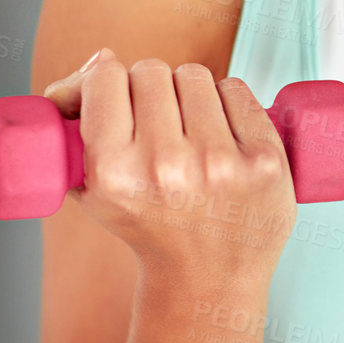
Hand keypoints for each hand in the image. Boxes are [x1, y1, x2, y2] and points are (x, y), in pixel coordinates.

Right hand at [42, 48, 297, 286]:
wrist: (208, 281)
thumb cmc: (151, 229)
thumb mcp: (96, 194)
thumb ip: (78, 132)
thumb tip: (96, 62)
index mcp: (114, 172)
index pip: (105, 78)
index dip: (104, 77)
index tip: (110, 92)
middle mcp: (166, 165)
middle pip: (152, 72)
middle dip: (150, 88)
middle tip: (156, 119)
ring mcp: (220, 162)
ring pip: (195, 76)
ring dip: (189, 92)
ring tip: (191, 128)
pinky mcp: (265, 159)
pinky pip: (238, 90)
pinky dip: (228, 101)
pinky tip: (223, 130)